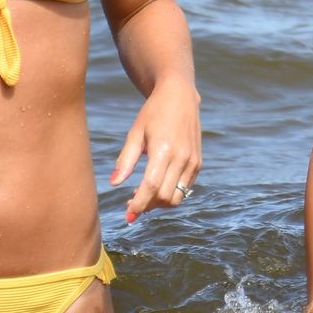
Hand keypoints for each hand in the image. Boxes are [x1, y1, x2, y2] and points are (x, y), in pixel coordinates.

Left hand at [109, 76, 201, 221]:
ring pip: (177, 197)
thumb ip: (125, 160)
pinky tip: (157, 188)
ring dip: (159, 203)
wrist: (180, 96)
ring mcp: (193, 162)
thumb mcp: (135, 133)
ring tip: (143, 198)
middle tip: (130, 206)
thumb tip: (114, 183)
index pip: (150, 187)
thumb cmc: (153, 113)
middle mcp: (182, 158)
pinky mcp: (198, 163)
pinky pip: (185, 189)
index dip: (138, 204)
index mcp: (163, 149)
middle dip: (146, 206)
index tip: (127, 216)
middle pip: (164, 196)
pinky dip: (170, 194)